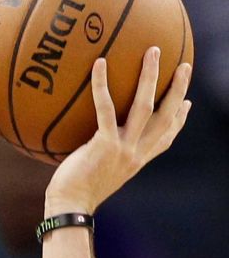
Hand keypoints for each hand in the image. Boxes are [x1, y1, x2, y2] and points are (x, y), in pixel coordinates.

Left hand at [45, 47, 191, 214]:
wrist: (71, 207)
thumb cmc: (76, 192)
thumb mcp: (99, 174)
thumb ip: (105, 157)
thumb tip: (92, 145)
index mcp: (138, 160)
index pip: (166, 137)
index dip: (180, 120)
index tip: (187, 103)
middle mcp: (137, 153)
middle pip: (166, 115)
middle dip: (178, 89)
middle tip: (184, 65)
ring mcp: (124, 148)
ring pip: (145, 106)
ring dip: (151, 76)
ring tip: (153, 51)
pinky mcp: (105, 144)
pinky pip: (105, 108)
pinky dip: (102, 85)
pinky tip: (100, 64)